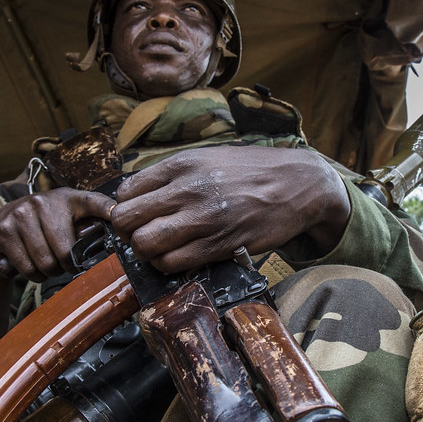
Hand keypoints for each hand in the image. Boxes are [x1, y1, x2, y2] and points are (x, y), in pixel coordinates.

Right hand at [0, 187, 115, 281]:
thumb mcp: (68, 216)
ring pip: (45, 263)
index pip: (93, 202)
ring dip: (48, 272)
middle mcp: (43, 201)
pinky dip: (32, 274)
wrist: (2, 224)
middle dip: (66, 266)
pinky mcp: (4, 230)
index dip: (107, 210)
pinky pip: (27, 267)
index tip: (117, 215)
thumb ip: (89, 226)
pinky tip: (31, 263)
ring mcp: (21, 214)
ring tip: (47, 262)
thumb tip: (116, 241)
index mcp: (68, 198)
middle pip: (65, 252)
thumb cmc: (44, 224)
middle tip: (62, 263)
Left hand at [109, 146, 350, 272]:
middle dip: (129, 232)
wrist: (298, 183)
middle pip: (127, 220)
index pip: (125, 193)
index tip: (138, 216)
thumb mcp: (209, 156)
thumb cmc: (252, 171)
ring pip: (145, 245)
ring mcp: (203, 218)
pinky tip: (180, 257)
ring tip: (161, 249)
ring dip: (147, 252)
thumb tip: (138, 195)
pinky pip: (172, 263)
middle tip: (143, 235)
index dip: (126, 208)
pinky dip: (168, 265)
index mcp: (182, 164)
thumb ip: (174, 174)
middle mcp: (188, 189)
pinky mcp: (220, 244)